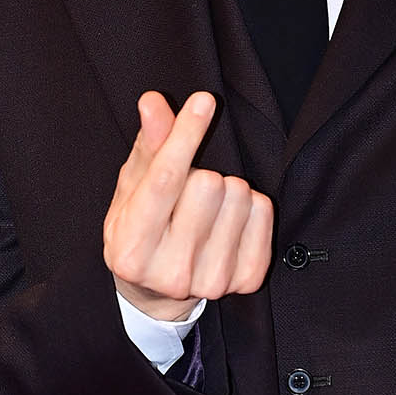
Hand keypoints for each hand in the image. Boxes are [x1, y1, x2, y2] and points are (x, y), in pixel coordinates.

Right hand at [103, 90, 274, 321]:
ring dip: (227, 189)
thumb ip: (147, 146)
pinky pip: (263, 211)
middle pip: (209, 183)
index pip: (165, 179)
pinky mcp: (247, 280)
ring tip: (208, 209)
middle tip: (189, 191)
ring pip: (239, 194)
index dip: (185, 135)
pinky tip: (229, 222)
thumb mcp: (132, 190)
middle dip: (203, 173)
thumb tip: (154, 102)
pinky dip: (250, 205)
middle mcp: (170, 272)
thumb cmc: (141, 230)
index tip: (203, 101)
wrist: (157, 293)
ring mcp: (212, 281)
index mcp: (131, 248)